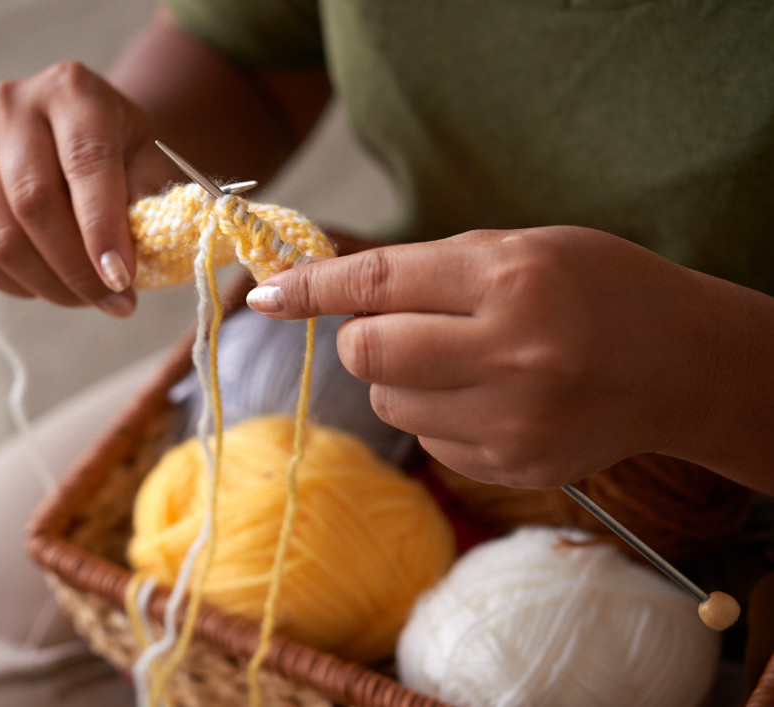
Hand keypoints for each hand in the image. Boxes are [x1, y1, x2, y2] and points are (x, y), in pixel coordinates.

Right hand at [0, 61, 176, 315]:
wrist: (83, 131)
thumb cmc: (123, 150)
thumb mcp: (151, 162)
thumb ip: (148, 204)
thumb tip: (125, 265)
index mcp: (71, 90)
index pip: (84, 162)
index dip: (102, 229)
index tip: (122, 279)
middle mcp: (11, 107)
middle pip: (33, 203)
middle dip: (77, 268)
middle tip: (114, 301)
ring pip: (0, 238)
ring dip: (49, 286)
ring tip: (88, 299)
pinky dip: (17, 285)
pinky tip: (51, 287)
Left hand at [247, 226, 718, 487]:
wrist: (682, 364)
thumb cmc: (597, 288)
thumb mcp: (520, 249)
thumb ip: (427, 270)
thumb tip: (332, 294)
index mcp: (510, 280)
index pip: (379, 283)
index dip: (312, 287)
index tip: (265, 294)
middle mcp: (510, 355)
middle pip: (368, 352)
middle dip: (363, 334)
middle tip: (401, 321)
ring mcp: (512, 422)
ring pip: (387, 401)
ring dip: (399, 376)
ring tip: (462, 358)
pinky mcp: (513, 467)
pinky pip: (427, 440)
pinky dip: (437, 413)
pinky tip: (489, 396)